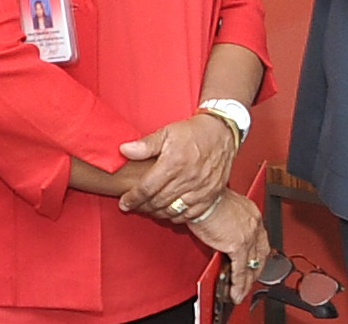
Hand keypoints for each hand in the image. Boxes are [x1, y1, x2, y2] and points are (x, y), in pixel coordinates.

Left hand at [117, 114, 237, 220]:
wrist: (223, 131)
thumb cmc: (194, 132)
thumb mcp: (167, 132)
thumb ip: (145, 144)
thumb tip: (124, 150)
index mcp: (174, 163)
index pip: (147, 188)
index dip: (132, 198)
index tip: (124, 202)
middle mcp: (188, 178)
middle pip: (158, 202)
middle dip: (142, 206)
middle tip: (135, 205)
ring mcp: (202, 188)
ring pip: (173, 210)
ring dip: (158, 212)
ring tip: (150, 208)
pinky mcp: (212, 193)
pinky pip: (191, 213)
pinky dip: (177, 216)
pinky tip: (170, 210)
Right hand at [186, 190, 269, 301]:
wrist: (202, 196)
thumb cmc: (207, 198)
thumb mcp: (224, 208)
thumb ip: (228, 221)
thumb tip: (223, 233)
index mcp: (252, 213)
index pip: (261, 239)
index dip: (259, 254)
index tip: (254, 263)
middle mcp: (254, 223)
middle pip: (261, 254)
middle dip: (256, 271)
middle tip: (249, 283)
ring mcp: (248, 235)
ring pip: (252, 265)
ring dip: (247, 283)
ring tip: (241, 293)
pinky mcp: (238, 245)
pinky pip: (240, 270)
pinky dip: (239, 284)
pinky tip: (236, 292)